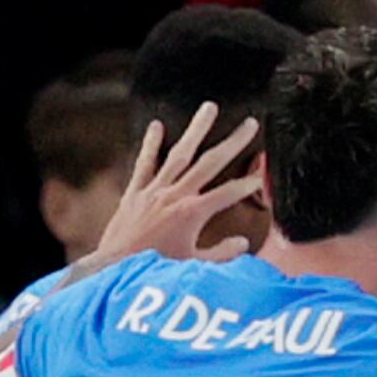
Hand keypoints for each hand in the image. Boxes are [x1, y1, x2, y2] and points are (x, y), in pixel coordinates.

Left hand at [87, 102, 268, 268]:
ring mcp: (154, 190)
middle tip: (251, 124)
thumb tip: (242, 244)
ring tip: (210, 108)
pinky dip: (151, 145)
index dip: (247, 185)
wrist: (115, 268)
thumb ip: (221, 253)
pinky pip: (144, 163)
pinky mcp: (135, 192)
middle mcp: (175, 195)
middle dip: (233, 142)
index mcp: (193, 213)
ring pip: (180, 154)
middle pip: (210, 163)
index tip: (261, 177)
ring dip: (197, 129)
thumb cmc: (156, 269)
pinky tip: (157, 126)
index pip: (228, 193)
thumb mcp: (194, 266)